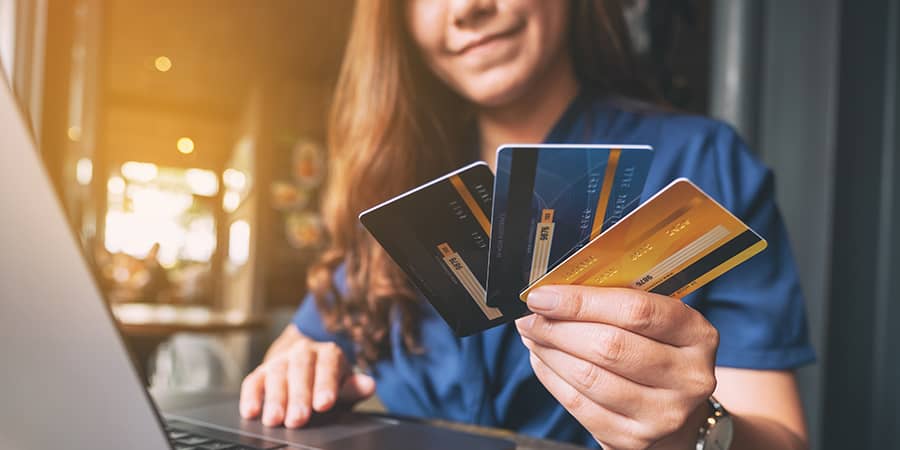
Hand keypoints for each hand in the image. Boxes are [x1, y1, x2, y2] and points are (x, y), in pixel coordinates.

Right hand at [239, 336, 375, 427]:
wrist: (305, 364)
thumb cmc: (328, 380)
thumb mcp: (344, 383)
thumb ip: (353, 387)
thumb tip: (369, 385)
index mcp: (328, 353)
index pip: (327, 365)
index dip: (325, 384)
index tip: (325, 404)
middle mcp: (303, 352)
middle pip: (299, 370)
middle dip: (298, 396)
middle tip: (298, 419)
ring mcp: (280, 360)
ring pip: (275, 374)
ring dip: (274, 398)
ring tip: (274, 420)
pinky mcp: (261, 372)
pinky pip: (253, 381)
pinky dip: (251, 396)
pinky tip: (251, 412)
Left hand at [516, 286, 718, 449]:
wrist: (678, 415)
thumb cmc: (658, 354)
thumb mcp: (657, 324)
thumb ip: (617, 303)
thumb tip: (556, 290)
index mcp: (697, 334)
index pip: (635, 311)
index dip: (581, 301)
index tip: (543, 295)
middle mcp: (689, 377)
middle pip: (609, 346)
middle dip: (558, 327)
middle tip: (531, 316)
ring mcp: (663, 413)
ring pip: (589, 377)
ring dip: (549, 352)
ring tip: (533, 336)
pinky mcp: (633, 440)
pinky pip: (579, 405)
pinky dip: (551, 378)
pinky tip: (542, 361)